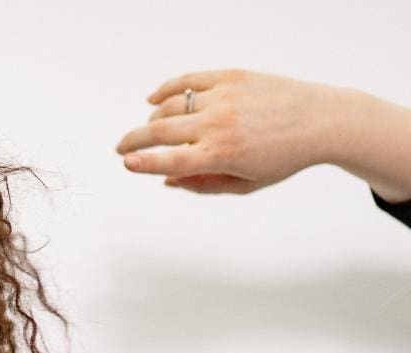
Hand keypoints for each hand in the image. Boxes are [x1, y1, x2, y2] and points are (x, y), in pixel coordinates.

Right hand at [116, 69, 333, 193]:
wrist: (321, 120)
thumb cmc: (283, 158)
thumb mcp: (243, 185)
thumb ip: (201, 185)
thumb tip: (166, 180)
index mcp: (220, 155)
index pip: (168, 162)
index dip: (142, 164)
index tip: (125, 164)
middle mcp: (218, 124)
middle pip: (160, 130)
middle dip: (133, 141)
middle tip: (121, 148)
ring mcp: (224, 96)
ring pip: (170, 105)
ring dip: (152, 119)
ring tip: (148, 130)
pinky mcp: (232, 76)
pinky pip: (188, 80)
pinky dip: (166, 89)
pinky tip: (153, 98)